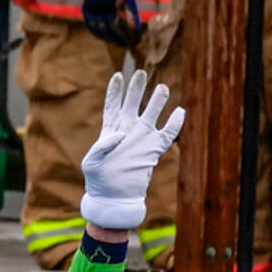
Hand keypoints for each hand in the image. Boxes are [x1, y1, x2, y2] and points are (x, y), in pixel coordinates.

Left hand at [80, 70, 184, 231]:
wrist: (113, 197)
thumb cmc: (98, 180)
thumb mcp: (91, 162)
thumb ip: (101, 146)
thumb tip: (121, 133)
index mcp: (111, 129)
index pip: (113, 104)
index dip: (115, 90)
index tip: (119, 75)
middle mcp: (128, 129)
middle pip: (133, 103)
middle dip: (137, 88)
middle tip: (141, 73)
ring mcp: (142, 138)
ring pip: (152, 113)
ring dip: (157, 101)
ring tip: (162, 88)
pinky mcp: (153, 150)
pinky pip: (167, 134)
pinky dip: (174, 124)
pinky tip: (180, 112)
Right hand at [81, 0, 141, 48]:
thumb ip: (132, 13)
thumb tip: (137, 29)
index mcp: (112, 6)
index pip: (117, 27)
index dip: (123, 37)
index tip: (128, 43)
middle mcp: (100, 9)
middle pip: (107, 30)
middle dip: (115, 39)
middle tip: (122, 45)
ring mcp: (91, 9)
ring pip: (97, 29)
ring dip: (105, 38)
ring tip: (112, 42)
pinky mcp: (86, 8)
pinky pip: (89, 24)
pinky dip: (94, 32)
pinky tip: (100, 36)